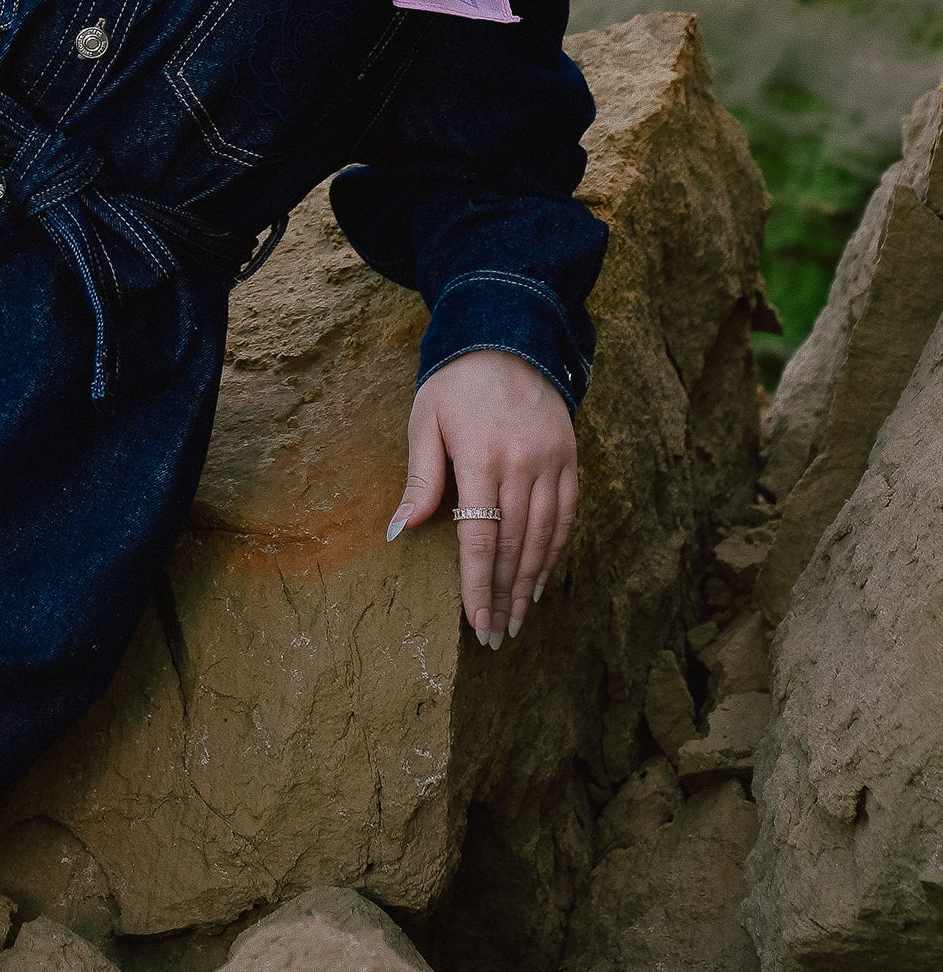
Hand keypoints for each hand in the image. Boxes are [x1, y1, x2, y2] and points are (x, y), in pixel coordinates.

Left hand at [386, 349, 576, 646]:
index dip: (478, 585)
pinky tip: (541, 578)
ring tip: (517, 619)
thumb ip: (420, 477)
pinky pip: (567, 515)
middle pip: (514, 545)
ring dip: (530, 582)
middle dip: (504, 595)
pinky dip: (555, 551)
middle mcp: (523, 463)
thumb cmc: (455, 382)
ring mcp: (552, 461)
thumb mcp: (426, 419)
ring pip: (544, 536)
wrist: (508, 335)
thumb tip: (401, 530)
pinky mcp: (570, 457)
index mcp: (481, 456)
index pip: (480, 537)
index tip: (476, 623)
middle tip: (496, 636)